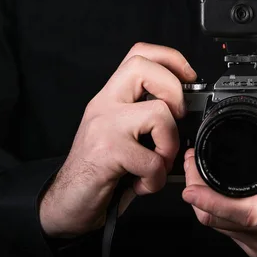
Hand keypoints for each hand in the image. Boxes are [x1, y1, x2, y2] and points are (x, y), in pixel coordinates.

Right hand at [39, 42, 196, 237]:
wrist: (67, 202)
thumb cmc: (99, 170)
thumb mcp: (121, 133)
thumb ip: (144, 116)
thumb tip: (185, 111)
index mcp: (111, 97)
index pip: (139, 54)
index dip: (170, 58)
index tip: (189, 75)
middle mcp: (104, 105)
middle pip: (144, 68)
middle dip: (174, 91)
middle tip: (175, 119)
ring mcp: (104, 126)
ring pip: (159, 113)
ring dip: (169, 145)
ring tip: (157, 163)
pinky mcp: (107, 153)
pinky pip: (152, 160)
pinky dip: (156, 179)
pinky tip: (142, 184)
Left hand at [183, 103, 256, 256]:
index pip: (244, 209)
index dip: (211, 199)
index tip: (191, 185)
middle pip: (220, 220)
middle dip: (196, 193)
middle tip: (192, 166)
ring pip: (222, 229)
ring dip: (206, 205)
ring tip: (203, 178)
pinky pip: (234, 237)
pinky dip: (222, 217)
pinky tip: (225, 199)